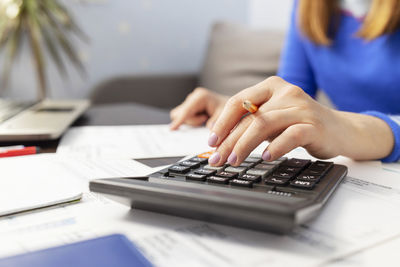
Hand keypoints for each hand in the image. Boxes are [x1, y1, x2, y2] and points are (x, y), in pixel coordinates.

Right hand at [170, 87, 227, 129]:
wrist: (231, 106)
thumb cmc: (229, 110)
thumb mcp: (225, 116)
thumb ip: (217, 122)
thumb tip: (209, 128)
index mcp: (200, 96)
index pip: (186, 110)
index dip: (179, 120)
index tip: (172, 129)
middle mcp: (193, 97)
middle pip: (180, 113)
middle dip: (191, 121)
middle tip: (205, 119)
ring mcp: (190, 101)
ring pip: (179, 115)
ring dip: (192, 121)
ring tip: (205, 118)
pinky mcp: (189, 106)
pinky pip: (183, 116)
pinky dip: (191, 121)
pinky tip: (202, 118)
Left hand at [207, 76, 393, 165]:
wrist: (341, 130)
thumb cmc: (300, 125)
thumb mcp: (272, 120)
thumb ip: (250, 124)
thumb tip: (219, 142)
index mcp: (270, 87)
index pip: (238, 102)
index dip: (221, 123)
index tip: (211, 142)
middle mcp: (285, 92)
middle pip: (249, 116)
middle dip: (228, 140)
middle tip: (216, 159)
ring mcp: (300, 107)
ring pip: (265, 124)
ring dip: (245, 145)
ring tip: (233, 161)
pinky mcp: (314, 124)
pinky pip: (291, 135)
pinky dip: (276, 147)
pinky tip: (266, 157)